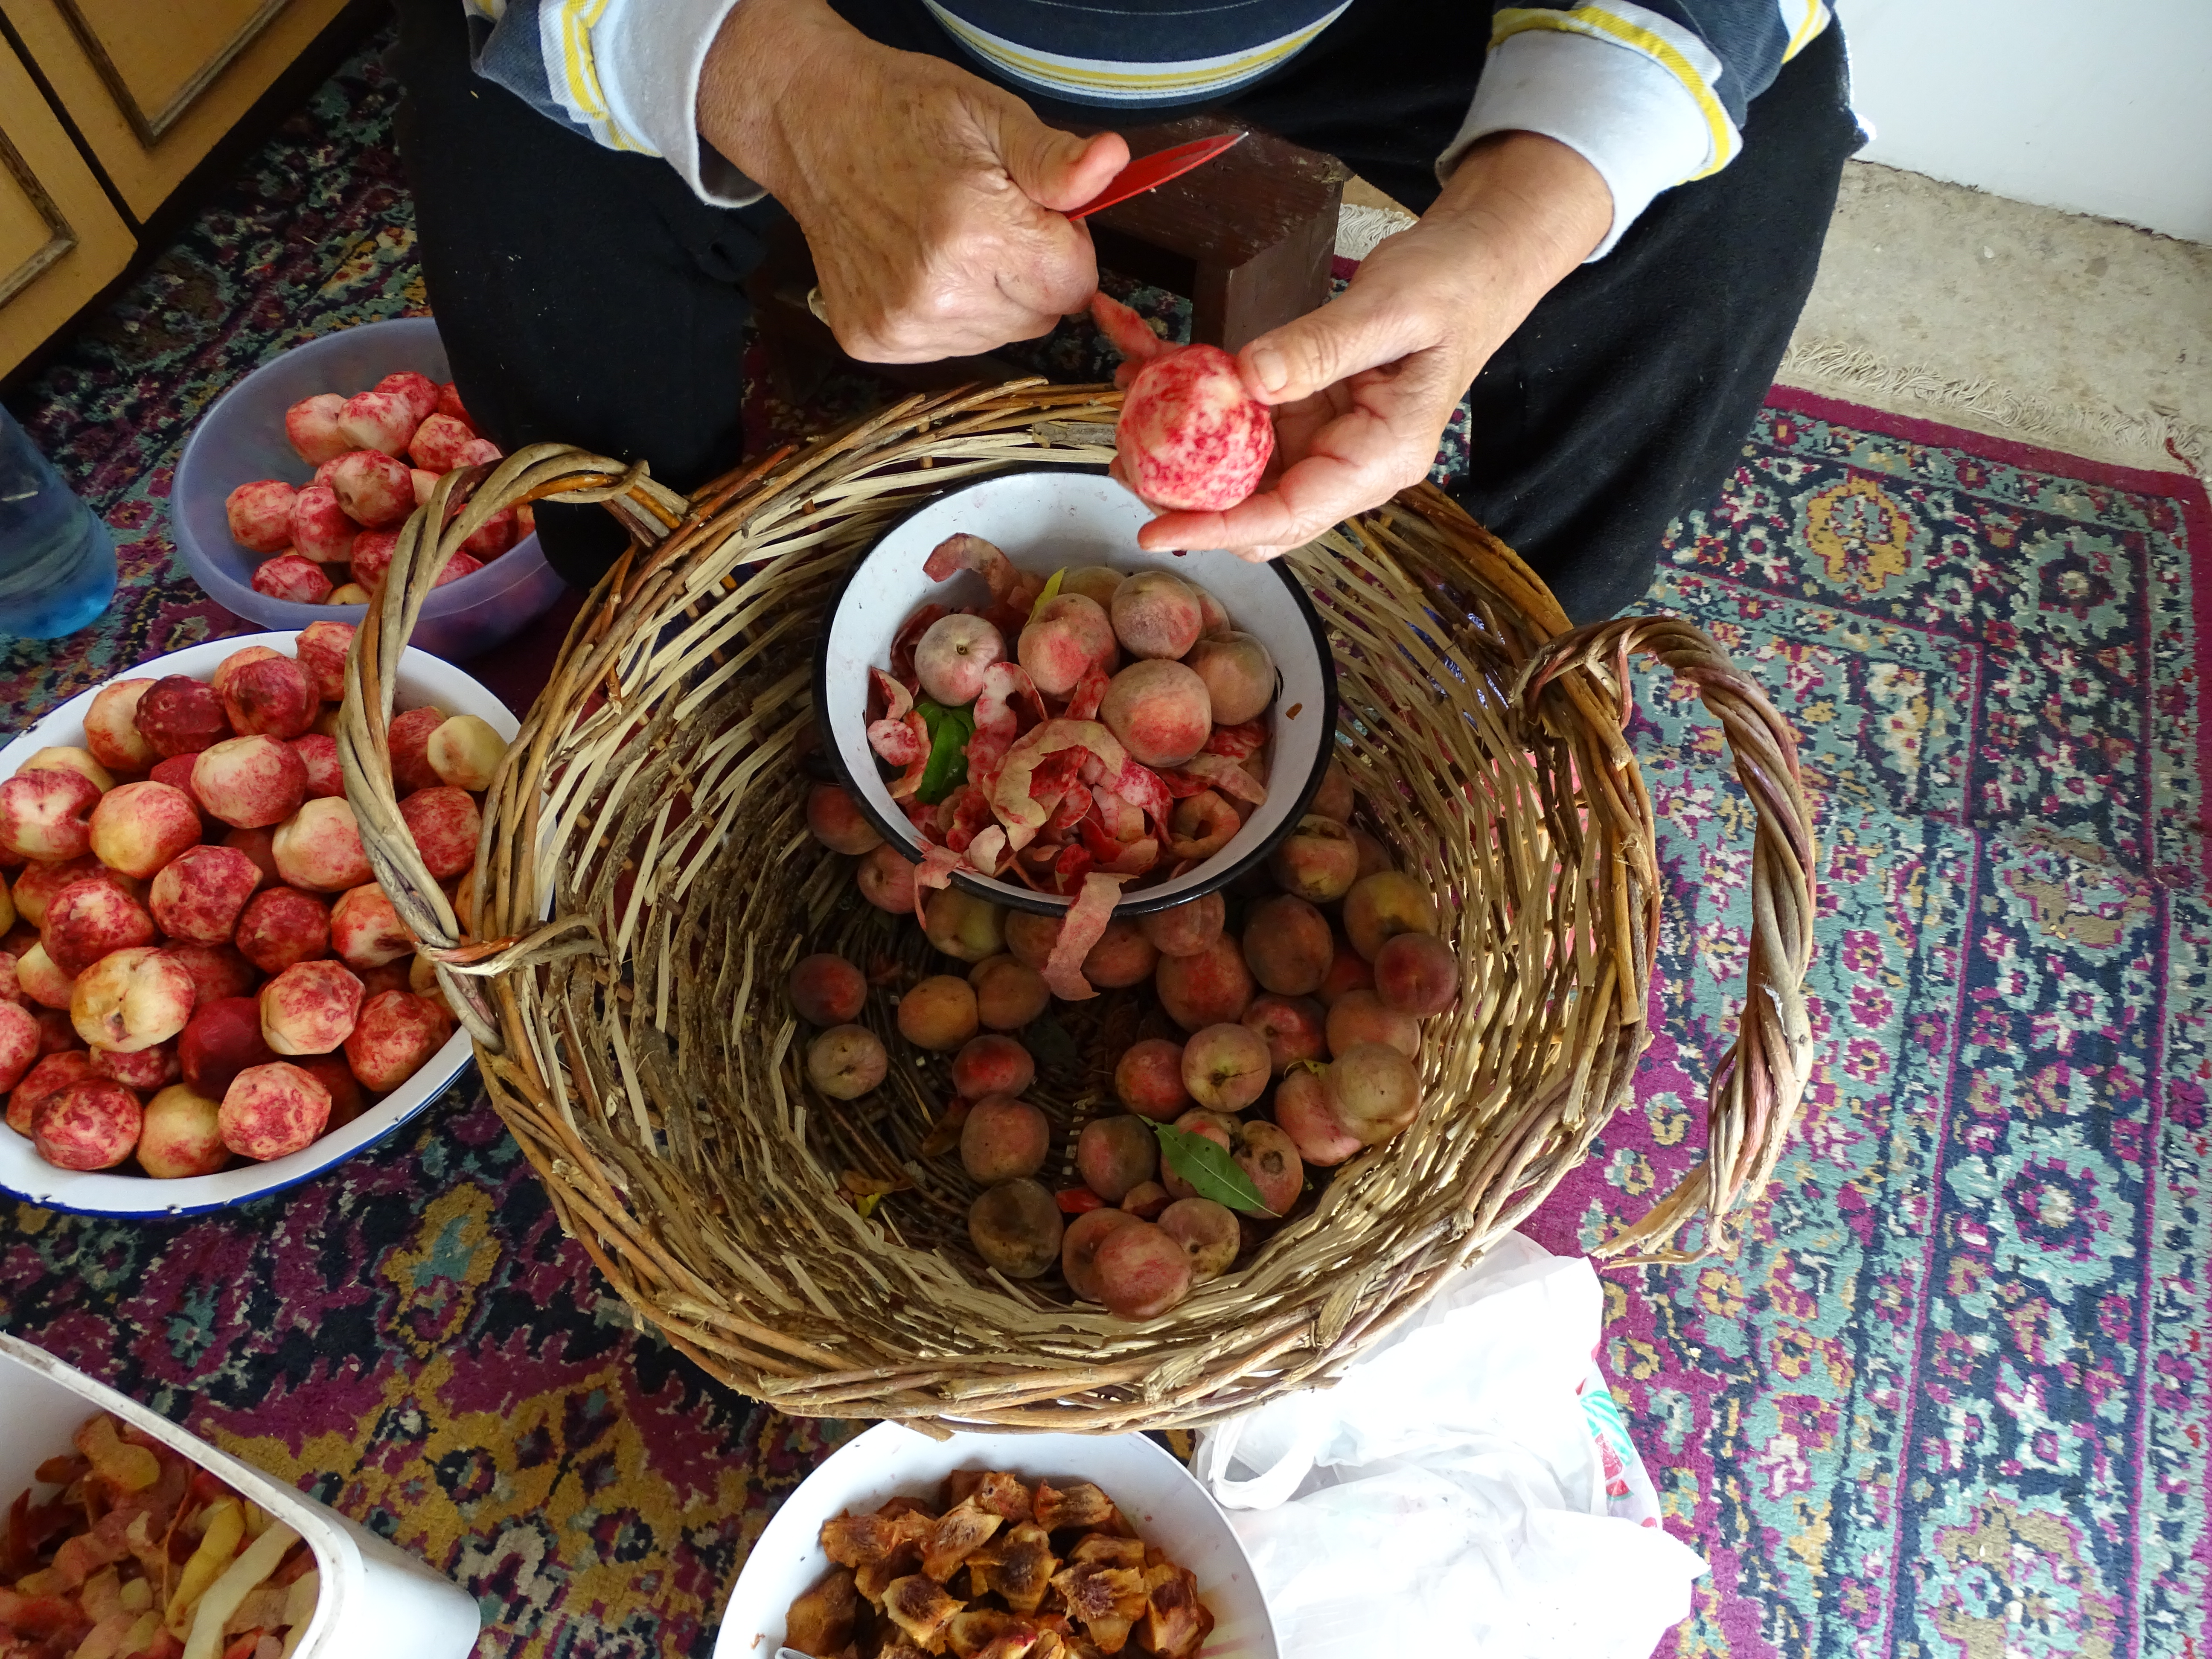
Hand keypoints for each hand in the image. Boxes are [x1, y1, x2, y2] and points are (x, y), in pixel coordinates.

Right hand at [698, 0, 1126, 361]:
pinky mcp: (874, 342)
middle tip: (988, 219)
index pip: (1075, 284)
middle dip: (1032, 272)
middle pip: (1042, 316)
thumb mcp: (992, 117)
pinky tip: (920, 266)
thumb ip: (1055, 160)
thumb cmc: (908, 115)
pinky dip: (950, 313)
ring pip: (1000, 336)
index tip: (1032, 211)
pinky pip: (951, 347)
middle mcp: (938, 293)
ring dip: (993, 296)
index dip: (1066, 245)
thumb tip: (1113, 163)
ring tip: (951, 241)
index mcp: (975, 233)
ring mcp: (901, 325)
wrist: (813, 126)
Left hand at [1137, 133, 1613, 557]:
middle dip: (1185, 493)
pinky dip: (1196, 393)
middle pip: (1252, 507)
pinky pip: (1240, 417)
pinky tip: (1151, 360)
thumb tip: (1248, 380)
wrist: (1476, 261)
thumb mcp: (1392, 308)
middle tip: (1124, 456)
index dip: (1217, 528)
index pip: (1287, 515)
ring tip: (1126, 400)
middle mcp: (1346, 463)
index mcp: (1379, 458)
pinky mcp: (1304, 410)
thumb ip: (1321, 347)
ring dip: (1180, 440)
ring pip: (1236, 466)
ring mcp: (1322, 440)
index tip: (1156, 528)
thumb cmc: (1453, 285)